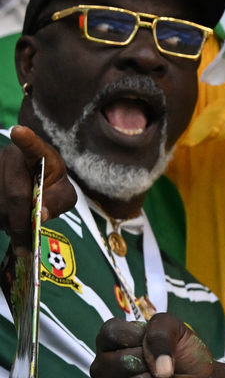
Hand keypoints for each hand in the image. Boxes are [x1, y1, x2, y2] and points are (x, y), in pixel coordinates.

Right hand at [0, 125, 75, 249]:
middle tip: (26, 245)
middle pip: (13, 194)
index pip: (33, 146)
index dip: (26, 140)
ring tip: (18, 231)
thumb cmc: (51, 185)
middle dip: (21, 222)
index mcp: (40, 154)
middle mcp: (11, 156)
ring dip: (7, 224)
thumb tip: (40, 216)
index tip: (19, 132)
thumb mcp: (64, 193)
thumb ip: (59, 203)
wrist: (32, 181)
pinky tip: (7, 224)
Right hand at [90, 313, 217, 377]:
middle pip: (122, 362)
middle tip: (163, 366)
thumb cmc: (187, 358)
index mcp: (111, 343)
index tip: (155, 342)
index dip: (140, 337)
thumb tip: (155, 364)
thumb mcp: (179, 330)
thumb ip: (161, 332)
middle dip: (154, 363)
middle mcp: (105, 370)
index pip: (111, 334)